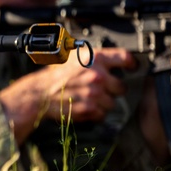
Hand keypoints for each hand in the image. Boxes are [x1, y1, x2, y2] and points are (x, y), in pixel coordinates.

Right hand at [0, 47, 135, 142]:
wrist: (39, 93)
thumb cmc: (54, 75)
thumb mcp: (72, 57)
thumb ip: (93, 57)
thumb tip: (113, 58)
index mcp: (94, 58)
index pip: (125, 58)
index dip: (131, 64)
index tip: (131, 68)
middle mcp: (97, 74)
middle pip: (122, 87)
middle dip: (113, 90)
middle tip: (101, 89)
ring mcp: (94, 92)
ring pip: (112, 102)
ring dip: (103, 103)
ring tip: (88, 99)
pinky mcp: (90, 108)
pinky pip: (102, 114)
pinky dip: (95, 113)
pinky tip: (84, 106)